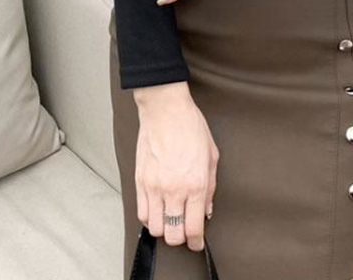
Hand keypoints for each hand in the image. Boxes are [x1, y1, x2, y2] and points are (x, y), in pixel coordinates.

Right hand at [133, 82, 218, 250]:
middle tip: (184, 229)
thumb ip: (211, 187)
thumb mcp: (212, 155)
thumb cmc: (190, 126)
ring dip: (164, 228)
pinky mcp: (140, 181)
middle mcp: (174, 189)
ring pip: (155, 228)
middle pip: (173, 234)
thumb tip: (206, 209)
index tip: (197, 242)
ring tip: (170, 219)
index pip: (194, 228)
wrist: (165, 109)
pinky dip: (149, 217)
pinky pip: (141, 213)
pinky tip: (157, 209)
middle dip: (180, 237)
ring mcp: (155, 186)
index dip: (196, 242)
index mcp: (196, 184)